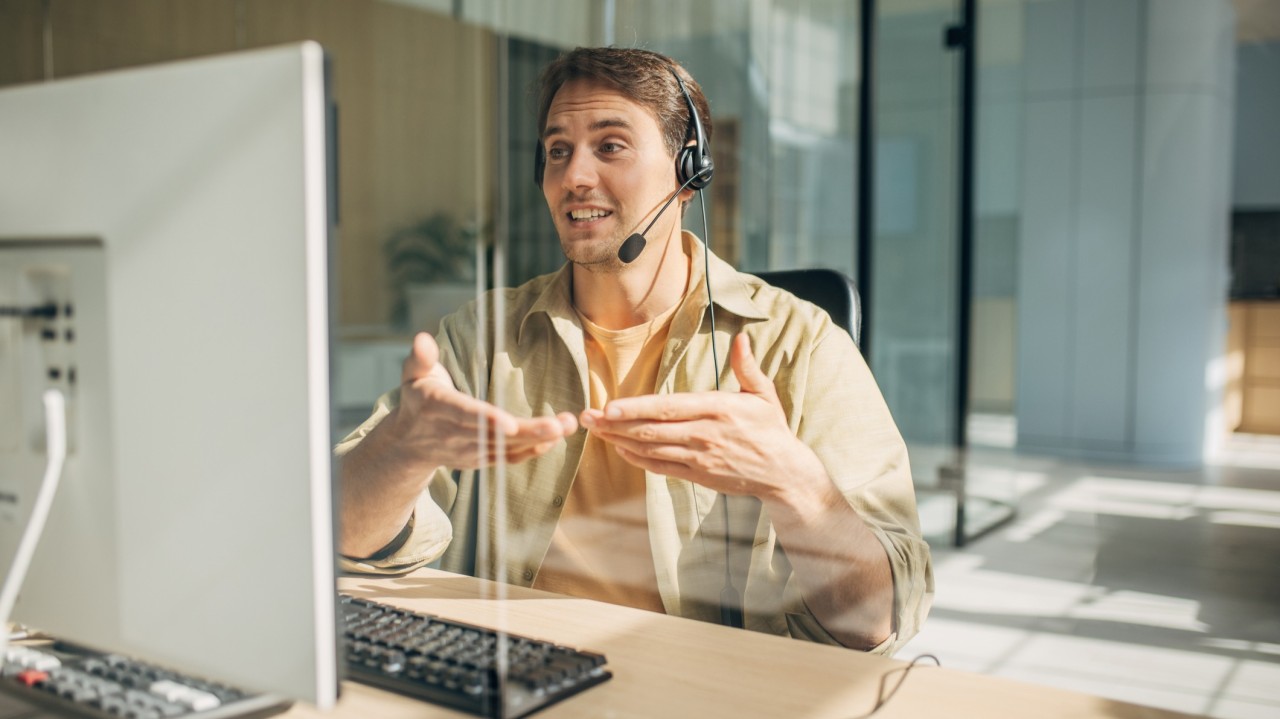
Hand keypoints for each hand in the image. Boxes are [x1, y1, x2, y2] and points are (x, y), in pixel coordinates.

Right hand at [390, 333, 576, 469]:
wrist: (409, 444)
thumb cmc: (417, 399)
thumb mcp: (412, 375)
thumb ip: (419, 357)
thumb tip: (422, 338)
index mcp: (437, 408)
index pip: (464, 414)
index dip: (486, 419)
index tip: (510, 424)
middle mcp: (455, 434)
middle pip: (495, 435)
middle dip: (528, 431)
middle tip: (559, 424)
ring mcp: (470, 451)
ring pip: (507, 449)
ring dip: (540, 438)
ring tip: (569, 424)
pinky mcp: (482, 460)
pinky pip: (509, 458)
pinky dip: (533, 450)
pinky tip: (556, 438)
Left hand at [580, 333, 826, 500]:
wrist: (784, 473)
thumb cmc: (771, 429)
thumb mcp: (763, 394)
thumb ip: (746, 366)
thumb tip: (742, 337)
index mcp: (717, 409)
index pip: (668, 408)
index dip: (636, 408)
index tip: (610, 406)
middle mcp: (704, 435)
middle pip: (651, 430)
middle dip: (615, 424)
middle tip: (587, 416)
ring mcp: (699, 458)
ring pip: (650, 449)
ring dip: (619, 441)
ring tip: (595, 430)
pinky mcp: (698, 476)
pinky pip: (660, 468)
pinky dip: (637, 459)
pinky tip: (619, 449)